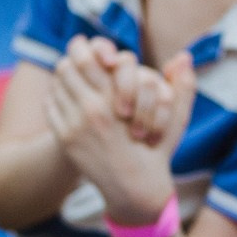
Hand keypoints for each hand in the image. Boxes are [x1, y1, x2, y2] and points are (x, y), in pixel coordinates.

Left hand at [43, 37, 186, 220]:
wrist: (135, 191)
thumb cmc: (156, 153)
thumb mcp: (175, 121)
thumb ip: (184, 87)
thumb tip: (185, 56)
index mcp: (114, 102)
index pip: (86, 59)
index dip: (85, 47)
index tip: (88, 46)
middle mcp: (90, 112)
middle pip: (66, 68)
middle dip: (71, 58)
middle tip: (76, 55)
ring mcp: (73, 127)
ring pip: (57, 85)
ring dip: (64, 75)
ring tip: (72, 72)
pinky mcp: (64, 139)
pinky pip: (51, 105)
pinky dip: (56, 95)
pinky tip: (66, 93)